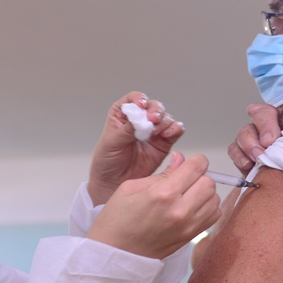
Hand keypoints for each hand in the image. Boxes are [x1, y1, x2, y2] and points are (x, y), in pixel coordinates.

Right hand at [87, 153, 220, 259]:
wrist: (115, 253)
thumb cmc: (117, 221)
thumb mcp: (131, 187)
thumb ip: (162, 173)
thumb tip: (181, 160)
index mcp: (163, 194)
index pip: (197, 167)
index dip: (196, 161)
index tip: (190, 163)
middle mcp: (180, 210)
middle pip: (209, 182)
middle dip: (200, 176)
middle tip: (186, 180)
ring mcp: (188, 226)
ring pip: (215, 199)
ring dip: (205, 193)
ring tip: (188, 195)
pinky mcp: (190, 237)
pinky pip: (213, 216)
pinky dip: (207, 208)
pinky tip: (192, 207)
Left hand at [88, 91, 184, 205]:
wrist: (113, 183)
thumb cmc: (107, 161)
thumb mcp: (111, 142)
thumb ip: (126, 129)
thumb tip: (139, 119)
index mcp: (123, 114)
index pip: (134, 99)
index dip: (139, 99)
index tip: (141, 105)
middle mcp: (140, 120)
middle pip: (153, 106)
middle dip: (155, 110)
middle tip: (153, 120)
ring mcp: (153, 131)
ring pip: (165, 118)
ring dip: (164, 121)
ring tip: (158, 131)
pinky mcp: (164, 143)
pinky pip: (175, 131)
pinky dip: (175, 129)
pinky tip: (169, 134)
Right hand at [227, 100, 282, 172]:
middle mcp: (271, 123)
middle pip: (264, 113)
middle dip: (266, 126)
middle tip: (270, 141)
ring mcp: (254, 135)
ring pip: (246, 130)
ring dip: (251, 143)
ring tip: (259, 157)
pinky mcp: (241, 150)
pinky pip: (235, 148)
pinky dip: (239, 156)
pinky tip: (248, 164)